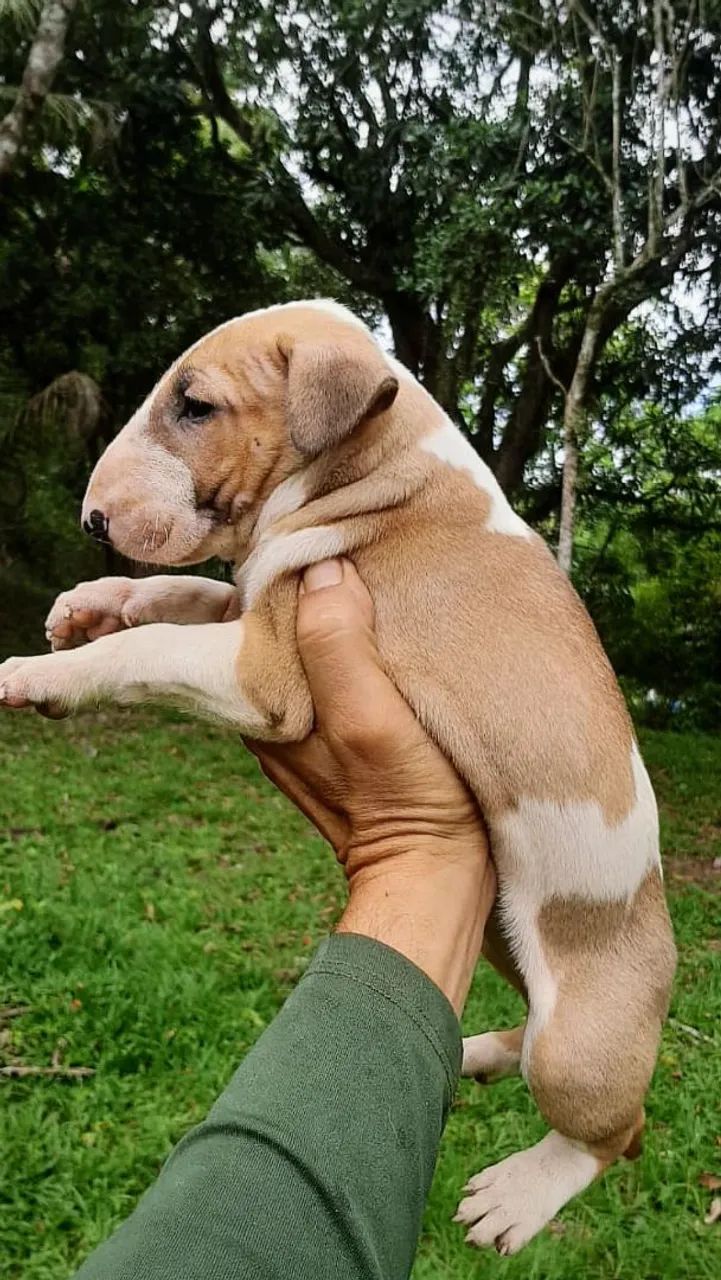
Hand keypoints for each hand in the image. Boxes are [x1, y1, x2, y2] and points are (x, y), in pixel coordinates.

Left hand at [246, 558, 494, 1012]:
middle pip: (277, 629)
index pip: (250, 615)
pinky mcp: (346, 741)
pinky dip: (358, 648)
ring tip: (375, 571)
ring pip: (310, 651)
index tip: (315, 532)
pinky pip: (339, 677)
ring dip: (335, 616)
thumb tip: (320, 566)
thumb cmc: (408, 799)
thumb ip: (338, 644)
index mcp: (262, 702)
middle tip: (350, 540)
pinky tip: (392, 627)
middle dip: (303, 587)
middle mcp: (273, 714)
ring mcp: (309, 730)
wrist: (438, 882)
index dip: (277, 571)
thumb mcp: (370, 717)